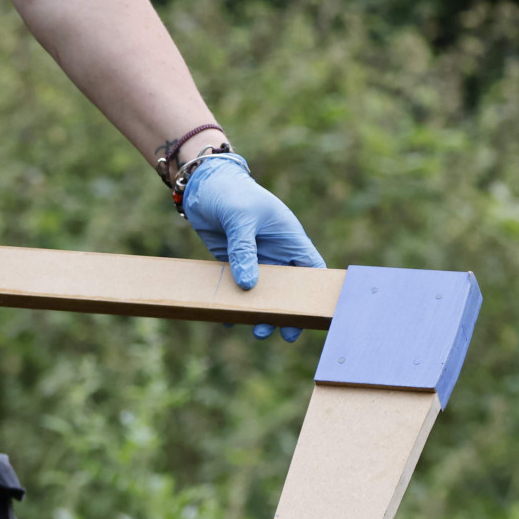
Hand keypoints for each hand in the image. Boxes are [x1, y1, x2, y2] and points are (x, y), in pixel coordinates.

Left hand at [182, 152, 323, 339]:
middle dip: (287, 310)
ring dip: (260, 312)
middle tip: (283, 333)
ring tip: (257, 331)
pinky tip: (229, 320)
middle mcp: (275, 252)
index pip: (311, 268)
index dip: (316, 292)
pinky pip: (236, 288)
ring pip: (263, 293)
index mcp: (289, 238)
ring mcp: (254, 259)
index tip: (314, 313)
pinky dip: (233, 304)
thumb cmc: (231, 192)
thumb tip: (247, 285)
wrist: (203, 185)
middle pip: (288, 289)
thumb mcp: (240, 218)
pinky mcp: (233, 263)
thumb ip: (244, 250)